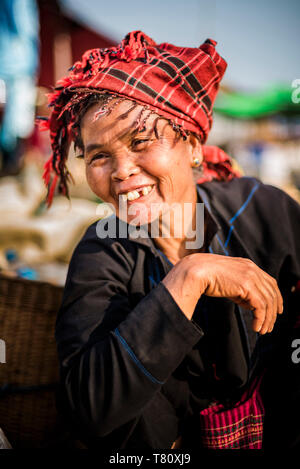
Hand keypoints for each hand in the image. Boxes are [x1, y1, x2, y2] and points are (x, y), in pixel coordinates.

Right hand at [162, 253, 282, 333]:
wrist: (196, 271)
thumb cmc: (206, 277)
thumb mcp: (228, 283)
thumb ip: (241, 291)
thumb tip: (250, 305)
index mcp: (248, 265)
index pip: (270, 282)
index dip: (276, 297)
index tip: (276, 310)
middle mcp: (252, 269)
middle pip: (272, 292)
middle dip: (273, 311)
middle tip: (270, 326)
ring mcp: (250, 276)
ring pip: (268, 301)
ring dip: (267, 318)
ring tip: (262, 330)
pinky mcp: (247, 285)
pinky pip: (260, 306)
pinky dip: (261, 318)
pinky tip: (256, 326)